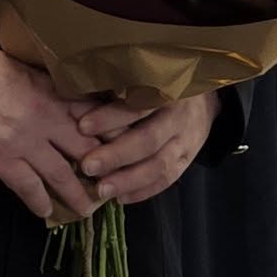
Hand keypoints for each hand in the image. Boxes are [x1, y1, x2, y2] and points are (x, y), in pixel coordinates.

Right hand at [0, 47, 102, 220]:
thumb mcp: (17, 66)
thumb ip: (42, 83)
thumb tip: (57, 91)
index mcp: (50, 92)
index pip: (94, 114)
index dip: (113, 132)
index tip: (126, 146)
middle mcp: (45, 118)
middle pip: (87, 148)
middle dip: (103, 169)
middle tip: (114, 185)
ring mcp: (24, 141)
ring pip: (62, 174)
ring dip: (78, 195)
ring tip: (87, 209)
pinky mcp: (1, 160)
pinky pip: (28, 187)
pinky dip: (39, 203)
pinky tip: (44, 213)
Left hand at [73, 91, 218, 205]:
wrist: (203, 100)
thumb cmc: (158, 86)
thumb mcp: (143, 78)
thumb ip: (115, 89)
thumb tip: (73, 97)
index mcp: (163, 91)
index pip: (137, 106)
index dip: (110, 117)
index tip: (82, 126)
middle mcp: (177, 117)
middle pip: (148, 140)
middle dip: (116, 155)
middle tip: (87, 167)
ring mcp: (186, 141)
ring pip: (159, 165)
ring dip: (129, 180)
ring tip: (101, 190)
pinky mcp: (189, 159)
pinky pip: (168, 179)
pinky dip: (144, 191)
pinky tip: (121, 198)